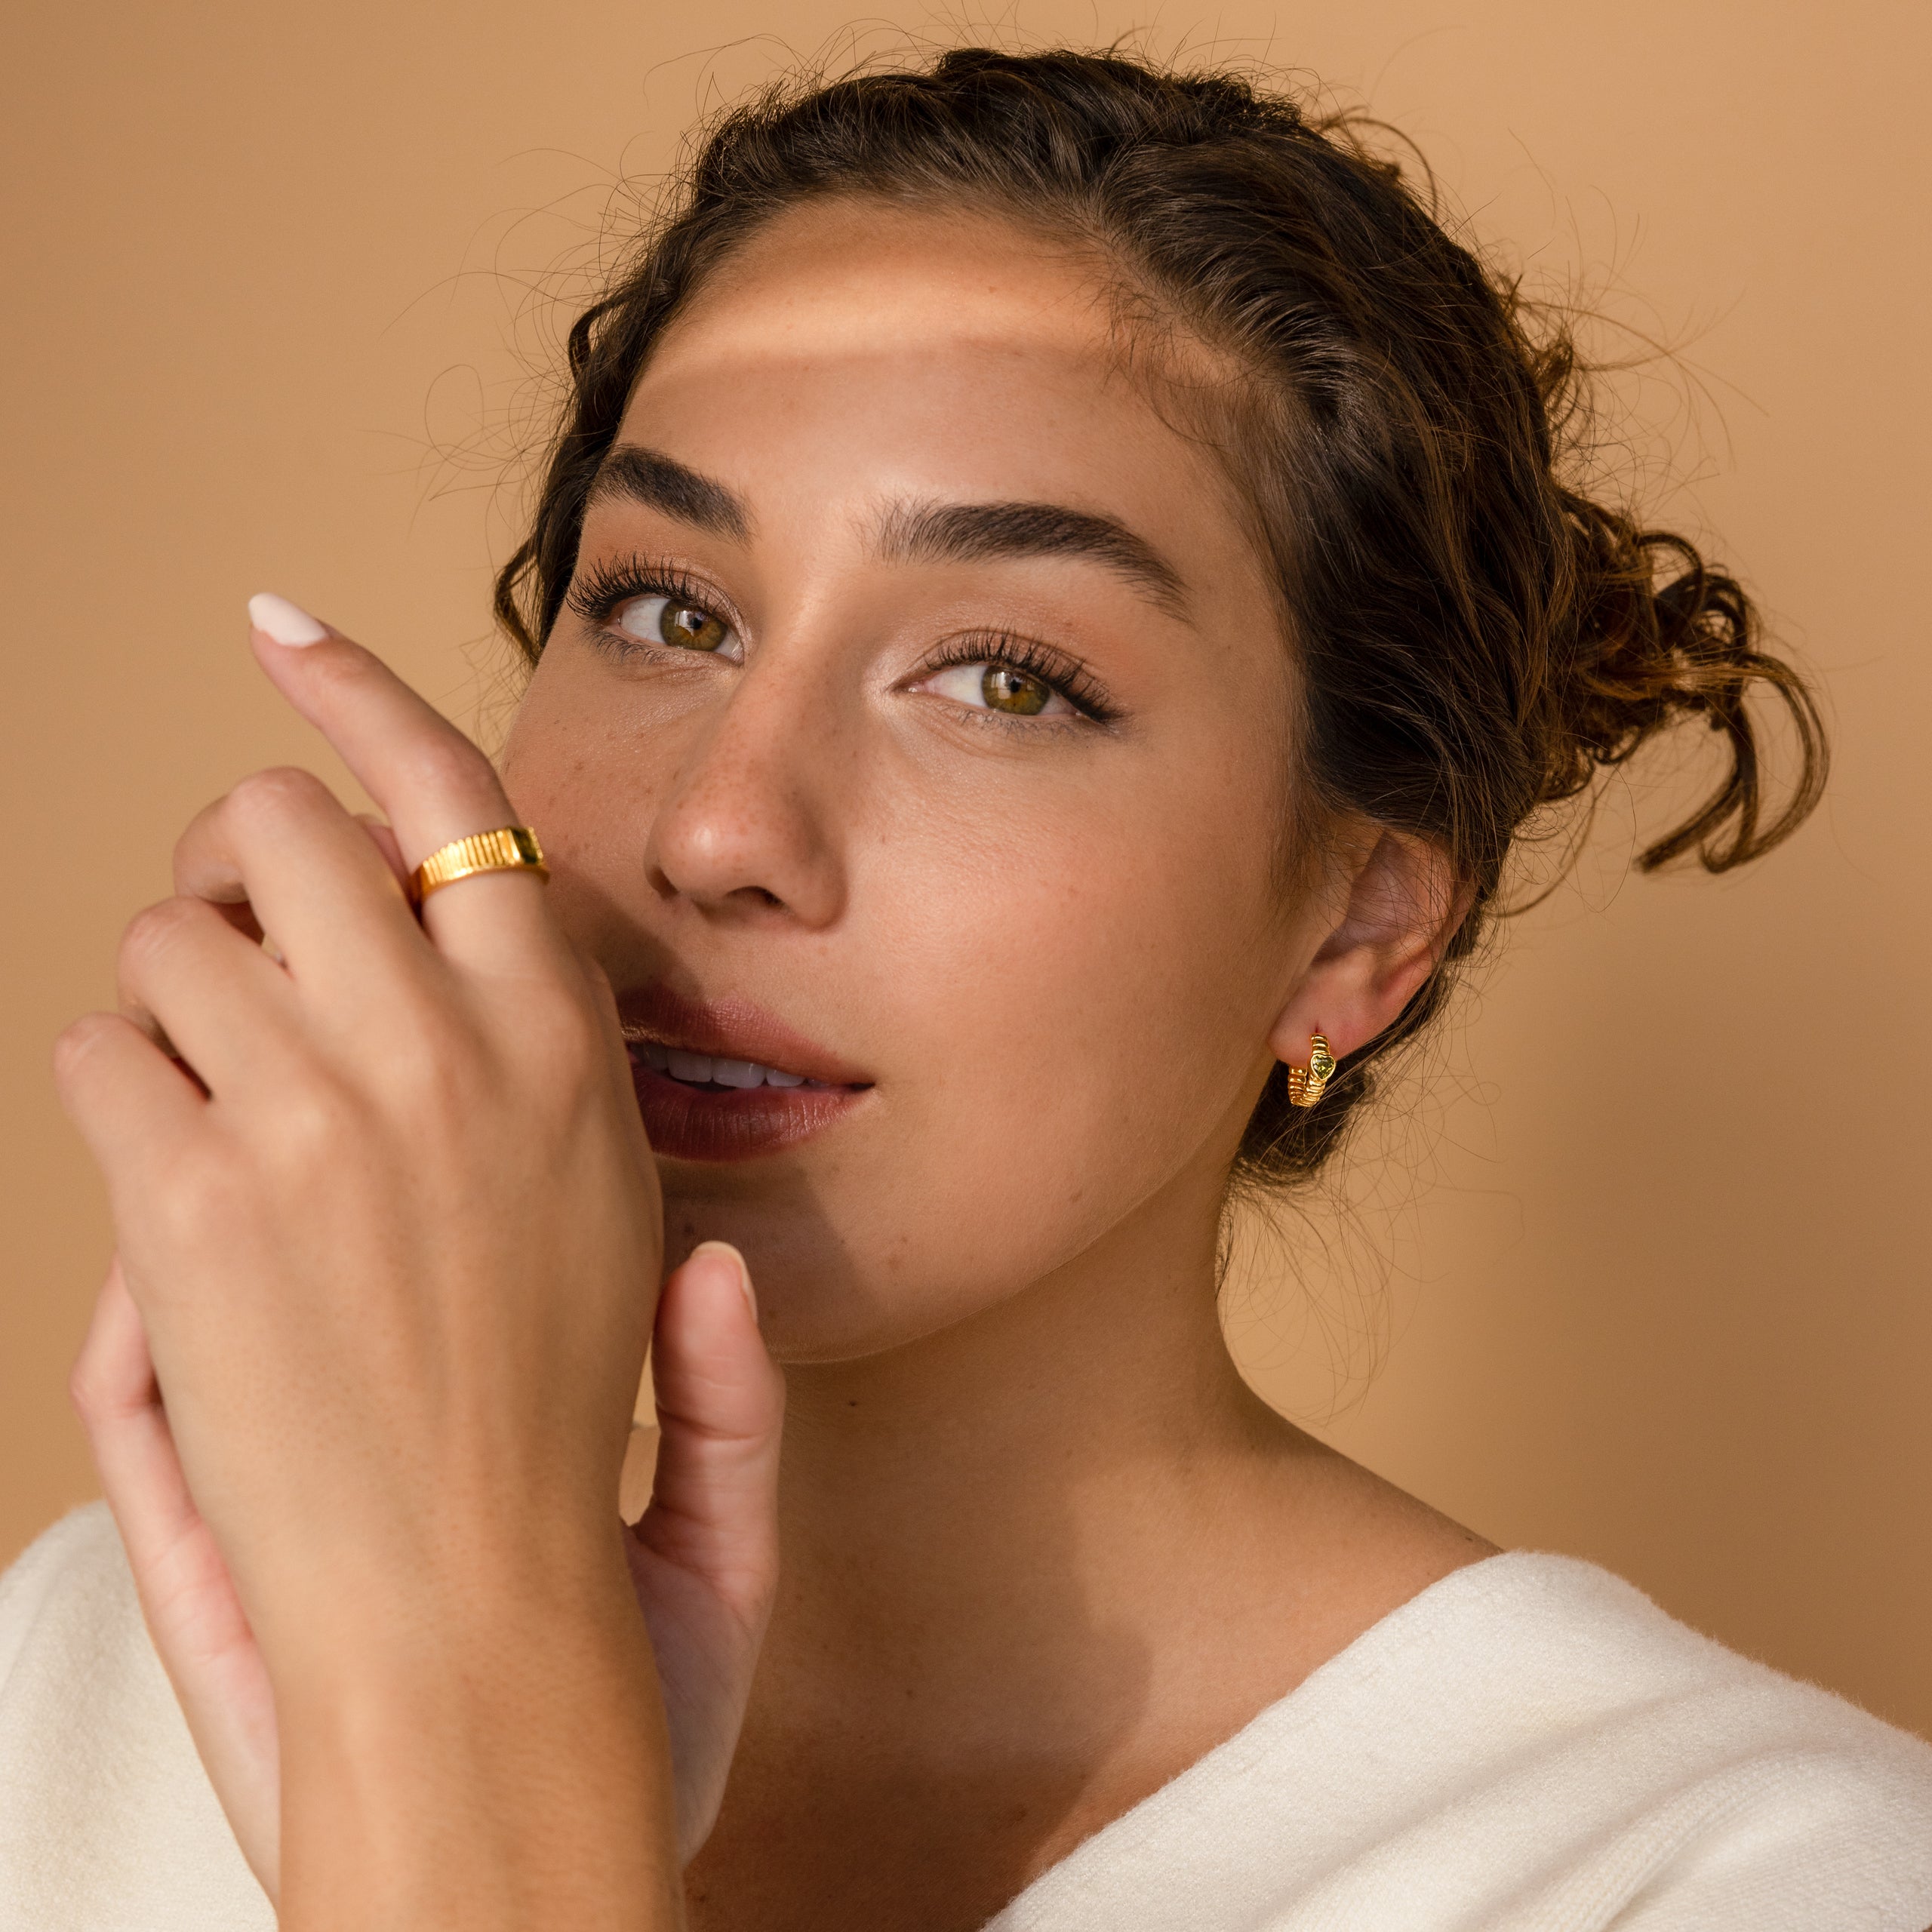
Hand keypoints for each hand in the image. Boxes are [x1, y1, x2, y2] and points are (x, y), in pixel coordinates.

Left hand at [53, 604, 770, 1924]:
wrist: (471, 1639)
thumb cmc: (563, 1478)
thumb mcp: (660, 1310)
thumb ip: (643, 1197)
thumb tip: (657, 1187)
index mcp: (565, 1052)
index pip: (454, 804)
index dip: (356, 689)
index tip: (277, 623)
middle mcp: (451, 1053)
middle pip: (270, 827)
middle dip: (234, 867)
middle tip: (240, 949)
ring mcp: (322, 1120)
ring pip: (167, 933)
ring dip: (173, 995)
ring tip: (220, 1100)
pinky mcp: (201, 1206)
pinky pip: (101, 1056)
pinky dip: (117, 1097)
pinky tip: (174, 1183)